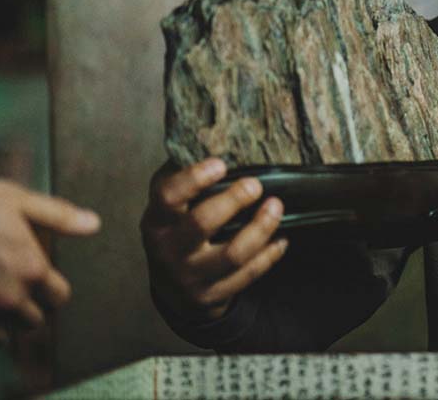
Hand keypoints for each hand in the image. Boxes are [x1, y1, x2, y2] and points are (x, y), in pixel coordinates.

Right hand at [0, 173, 100, 330]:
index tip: (40, 281)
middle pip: (33, 321)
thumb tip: (95, 225)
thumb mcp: (18, 200)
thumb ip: (59, 217)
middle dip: (27, 307)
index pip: (59, 298)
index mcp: (32, 269)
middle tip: (10, 289)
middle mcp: (9, 298)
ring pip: (1, 337)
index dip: (51, 289)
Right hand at [140, 158, 288, 323]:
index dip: (194, 179)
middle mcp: (169, 250)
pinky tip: (281, 239)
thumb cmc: (176, 234)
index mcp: (157, 221)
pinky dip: (269, 255)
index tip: (221, 164)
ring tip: (276, 207)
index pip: (168, 197)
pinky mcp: (212, 295)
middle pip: (203, 224)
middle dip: (234, 201)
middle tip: (255, 185)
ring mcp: (191, 276)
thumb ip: (182, 180)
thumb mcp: (168, 210)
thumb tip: (208, 141)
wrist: (173, 290)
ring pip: (233, 254)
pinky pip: (248, 275)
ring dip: (260, 228)